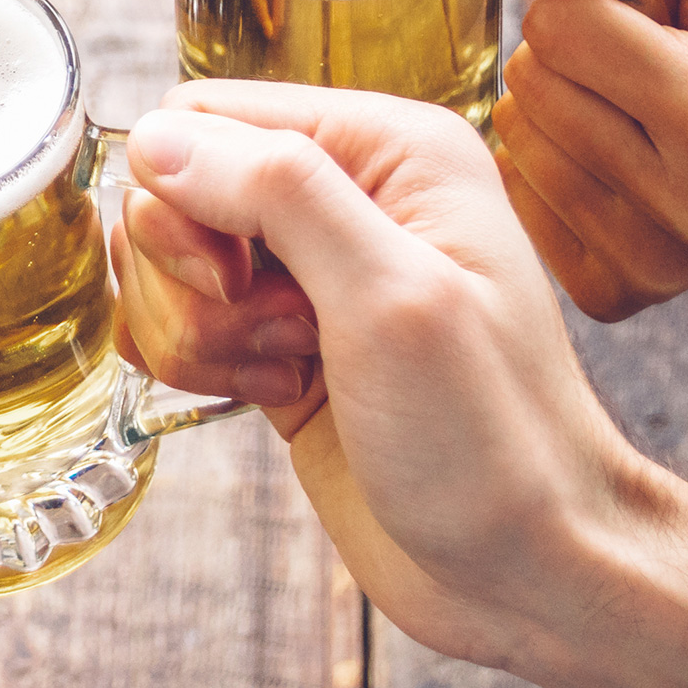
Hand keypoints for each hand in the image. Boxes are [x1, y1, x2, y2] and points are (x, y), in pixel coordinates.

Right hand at [119, 87, 687, 687]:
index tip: (233, 279)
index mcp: (393, 150)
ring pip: (170, 264)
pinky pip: (185, 323)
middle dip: (189, 275)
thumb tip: (159, 139)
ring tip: (283, 375)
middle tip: (273, 335)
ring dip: (197, 329)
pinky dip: (199, 363)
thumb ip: (277, 193)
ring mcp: (313, 276)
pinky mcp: (283, 345)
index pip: (207, 115)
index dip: (187, 195)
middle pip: (175, 190)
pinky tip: (267, 398)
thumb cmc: (491, 440)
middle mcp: (350, 197)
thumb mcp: (391, 299)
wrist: (528, 571)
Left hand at [483, 0, 687, 318]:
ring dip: (558, 102)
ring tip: (638, 101)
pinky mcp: (621, 294)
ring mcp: (655, 263)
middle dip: (571, 48)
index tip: (649, 9)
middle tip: (648, 57)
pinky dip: (551, 162)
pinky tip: (616, 152)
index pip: (558, 26)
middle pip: (532, 84)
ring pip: (515, 141)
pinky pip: (517, 200)